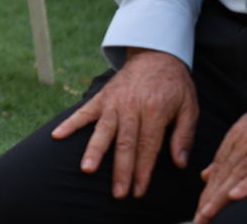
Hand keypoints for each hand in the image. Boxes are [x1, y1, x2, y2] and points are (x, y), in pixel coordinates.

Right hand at [51, 48, 197, 199]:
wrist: (155, 53)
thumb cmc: (174, 84)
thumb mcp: (189, 107)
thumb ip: (183, 135)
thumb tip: (179, 163)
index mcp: (155, 110)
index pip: (148, 146)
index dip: (143, 171)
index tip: (139, 191)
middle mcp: (131, 106)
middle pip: (125, 143)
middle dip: (121, 170)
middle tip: (118, 192)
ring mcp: (114, 101)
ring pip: (103, 130)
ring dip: (95, 150)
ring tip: (86, 169)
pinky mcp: (102, 96)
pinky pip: (84, 112)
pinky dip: (70, 123)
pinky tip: (57, 135)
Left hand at [193, 95, 246, 222]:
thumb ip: (228, 153)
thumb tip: (207, 174)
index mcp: (236, 139)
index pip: (218, 170)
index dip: (207, 193)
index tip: (199, 213)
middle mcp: (244, 143)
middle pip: (223, 175)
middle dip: (208, 199)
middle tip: (198, 221)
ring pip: (236, 175)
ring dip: (220, 197)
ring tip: (208, 214)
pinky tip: (236, 197)